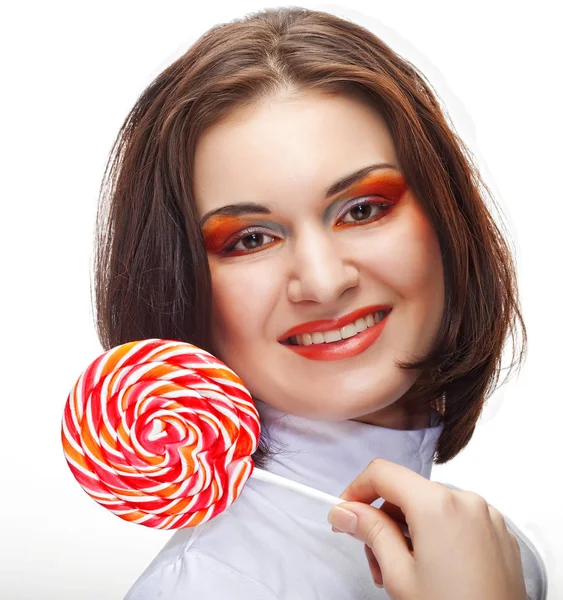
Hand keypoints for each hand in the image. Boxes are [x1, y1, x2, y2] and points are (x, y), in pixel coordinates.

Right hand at [328, 458, 526, 599]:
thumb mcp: (399, 575)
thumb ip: (370, 532)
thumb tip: (343, 510)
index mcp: (437, 504)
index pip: (383, 472)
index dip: (356, 490)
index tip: (345, 516)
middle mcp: (465, 499)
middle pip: (406, 492)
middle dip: (383, 521)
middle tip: (376, 563)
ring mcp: (487, 516)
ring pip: (430, 507)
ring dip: (408, 532)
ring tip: (404, 575)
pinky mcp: (499, 533)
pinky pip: (455, 519)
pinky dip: (436, 536)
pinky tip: (434, 572)